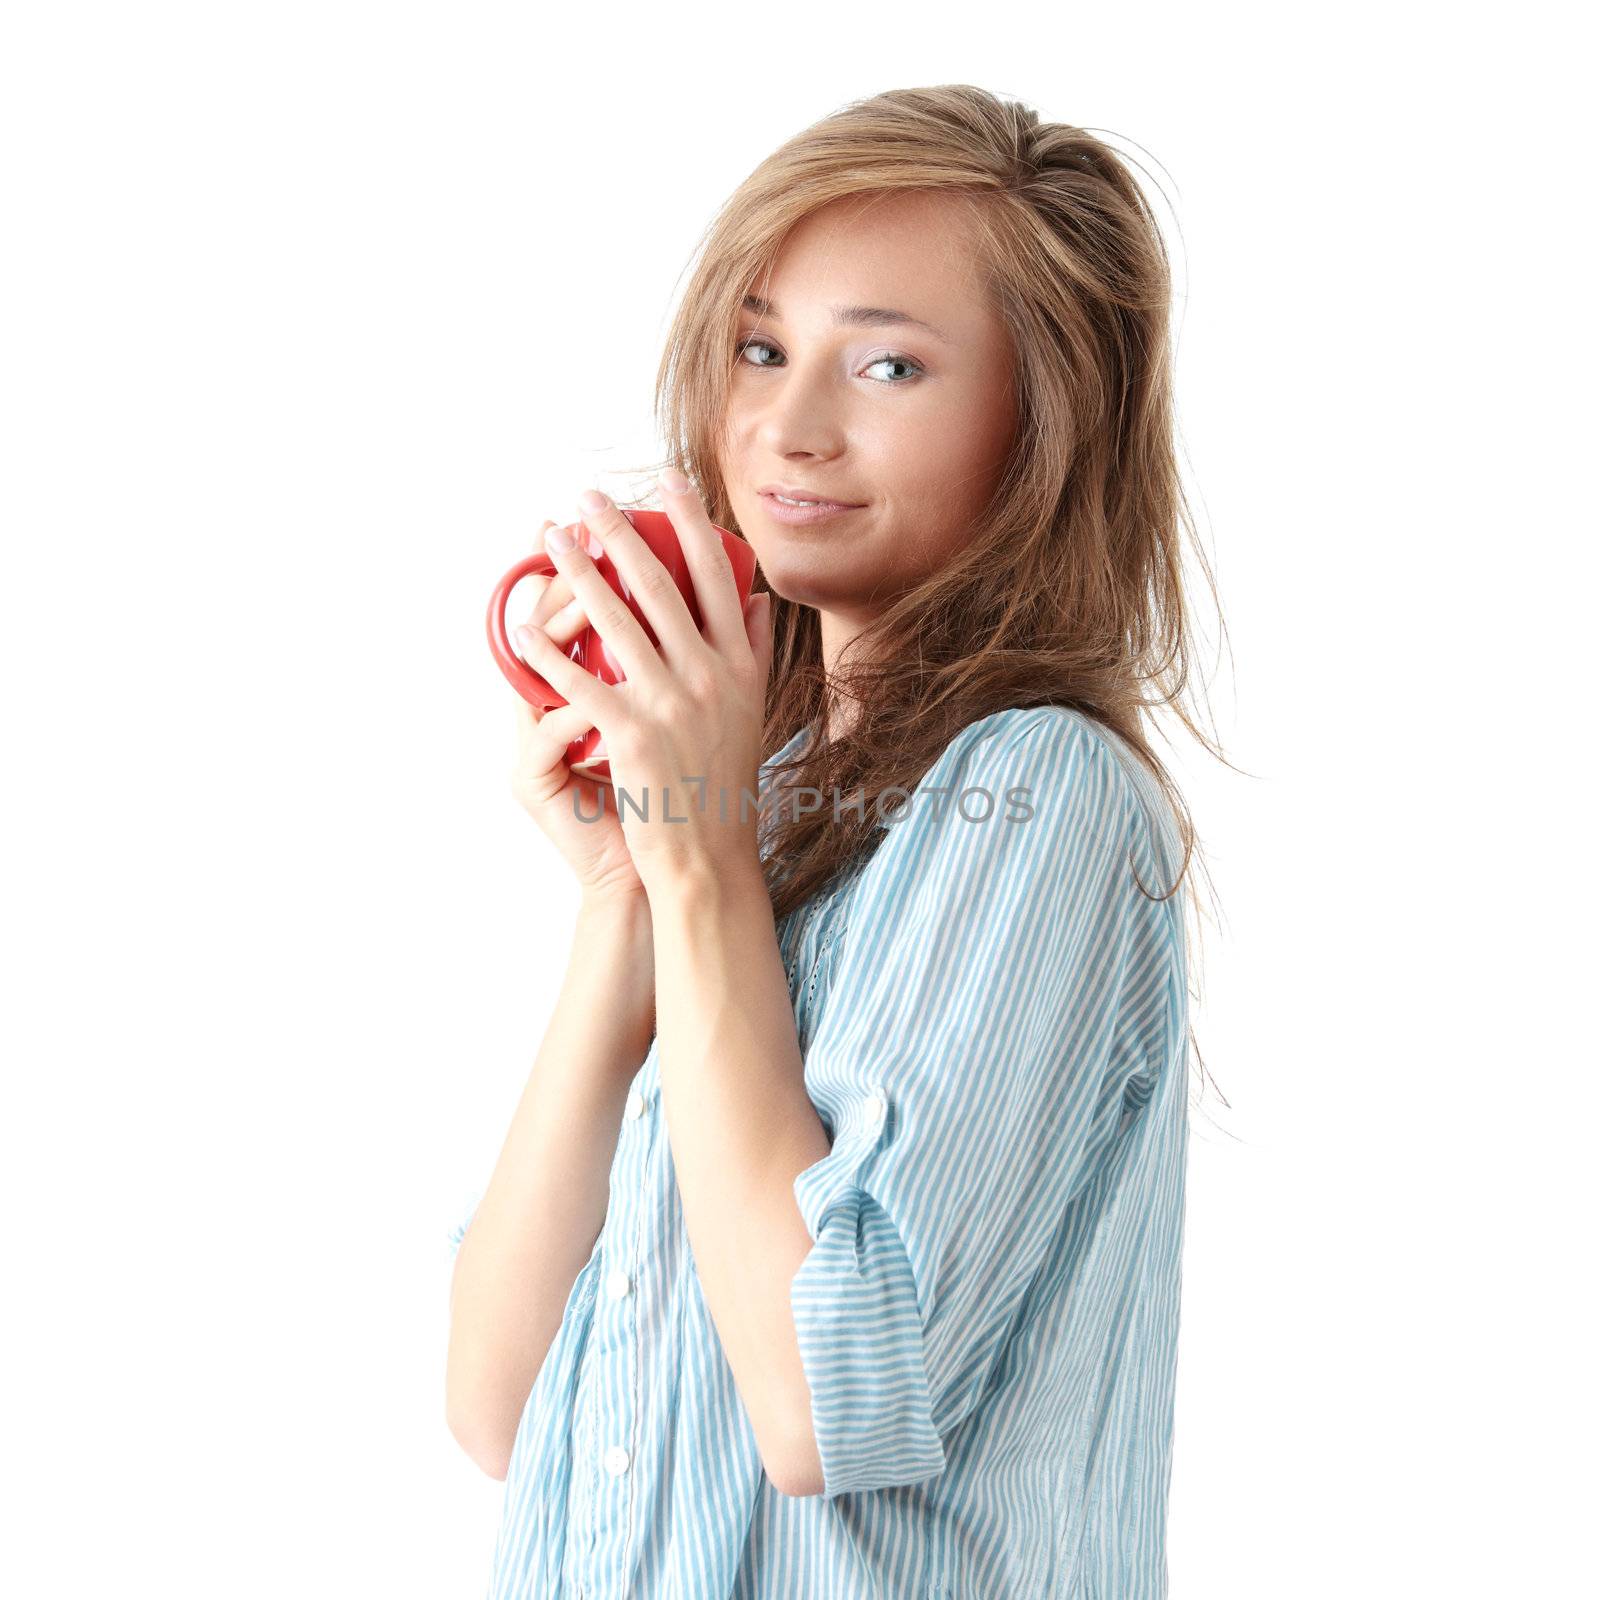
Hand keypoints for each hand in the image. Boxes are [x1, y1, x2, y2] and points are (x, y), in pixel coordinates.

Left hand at [512, 471, 773, 901]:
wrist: (709, 857)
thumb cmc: (723, 786)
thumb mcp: (752, 713)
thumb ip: (754, 653)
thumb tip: (755, 599)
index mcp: (738, 666)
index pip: (716, 576)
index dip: (690, 522)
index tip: (667, 479)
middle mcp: (709, 677)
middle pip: (659, 585)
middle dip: (620, 533)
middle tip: (590, 497)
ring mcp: (671, 706)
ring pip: (616, 621)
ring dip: (577, 574)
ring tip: (551, 541)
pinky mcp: (632, 737)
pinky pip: (580, 682)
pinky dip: (548, 654)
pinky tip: (522, 630)